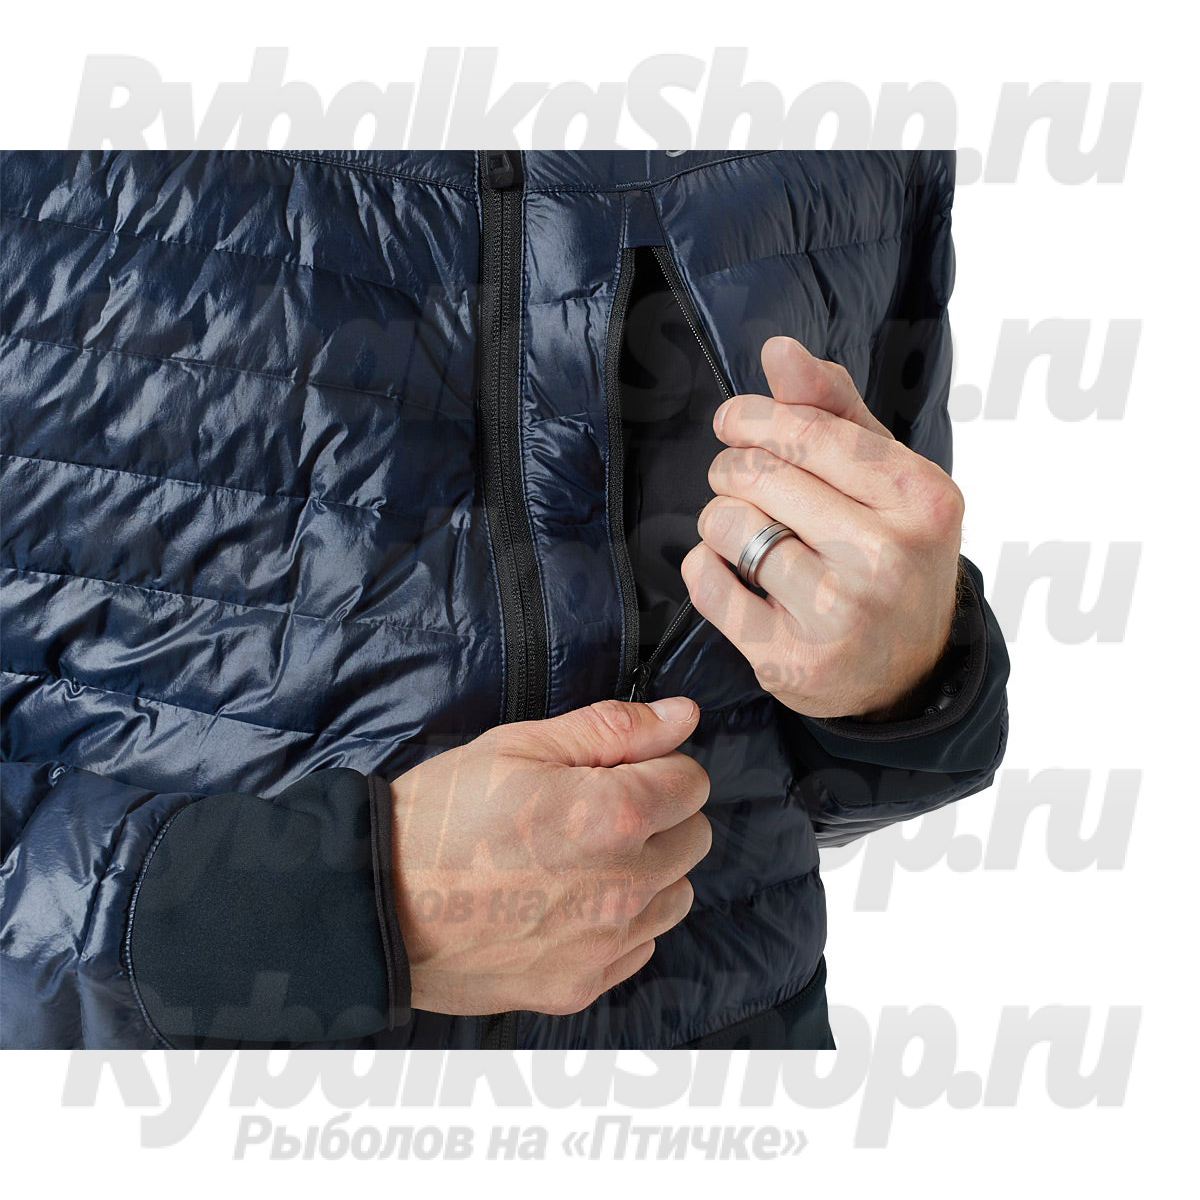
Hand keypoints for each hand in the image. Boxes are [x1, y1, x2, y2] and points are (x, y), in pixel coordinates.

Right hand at [389, 697, 710, 1015]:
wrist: (374, 905)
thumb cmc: (441, 815)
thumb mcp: (520, 746)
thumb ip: (614, 729)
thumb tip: (684, 714)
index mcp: (614, 817)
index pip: (691, 782)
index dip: (654, 766)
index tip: (613, 771)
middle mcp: (624, 887)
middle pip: (694, 838)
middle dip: (658, 816)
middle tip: (592, 810)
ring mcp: (603, 945)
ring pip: (676, 895)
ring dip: (648, 871)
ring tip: (581, 858)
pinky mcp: (580, 986)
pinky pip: (639, 946)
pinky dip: (621, 922)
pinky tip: (569, 903)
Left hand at [682, 336, 963, 719]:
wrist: (910, 668)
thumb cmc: (890, 552)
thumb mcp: (885, 476)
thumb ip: (833, 409)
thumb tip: (779, 350)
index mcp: (920, 497)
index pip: (804, 430)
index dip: (750, 418)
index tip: (734, 423)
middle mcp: (887, 557)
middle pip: (757, 473)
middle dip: (733, 469)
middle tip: (742, 484)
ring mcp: (840, 616)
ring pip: (728, 524)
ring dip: (719, 520)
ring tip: (744, 532)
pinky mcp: (791, 662)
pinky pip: (706, 582)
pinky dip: (703, 567)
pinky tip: (732, 572)